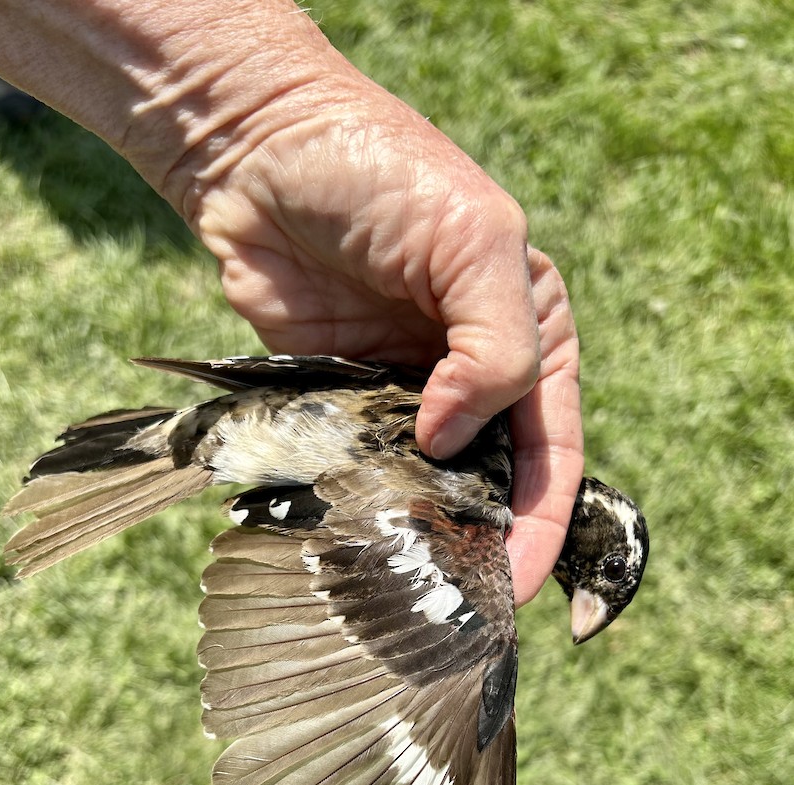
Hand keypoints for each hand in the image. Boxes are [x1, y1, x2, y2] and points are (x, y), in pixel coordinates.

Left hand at [185, 83, 582, 605]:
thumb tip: (452, 442)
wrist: (257, 151)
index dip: (542, 524)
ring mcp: (404, 392)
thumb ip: (497, 348)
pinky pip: (361, 467)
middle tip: (462, 606)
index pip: (554, 449)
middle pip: (494, 482)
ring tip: (412, 590)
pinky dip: (364, 505)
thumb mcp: (475, 242)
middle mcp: (472, 372)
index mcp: (530, 333)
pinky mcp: (340, 402)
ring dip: (424, 535)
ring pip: (427, 486)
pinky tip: (359, 541)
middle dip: (485, 543)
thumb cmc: (381, 172)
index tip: (519, 588)